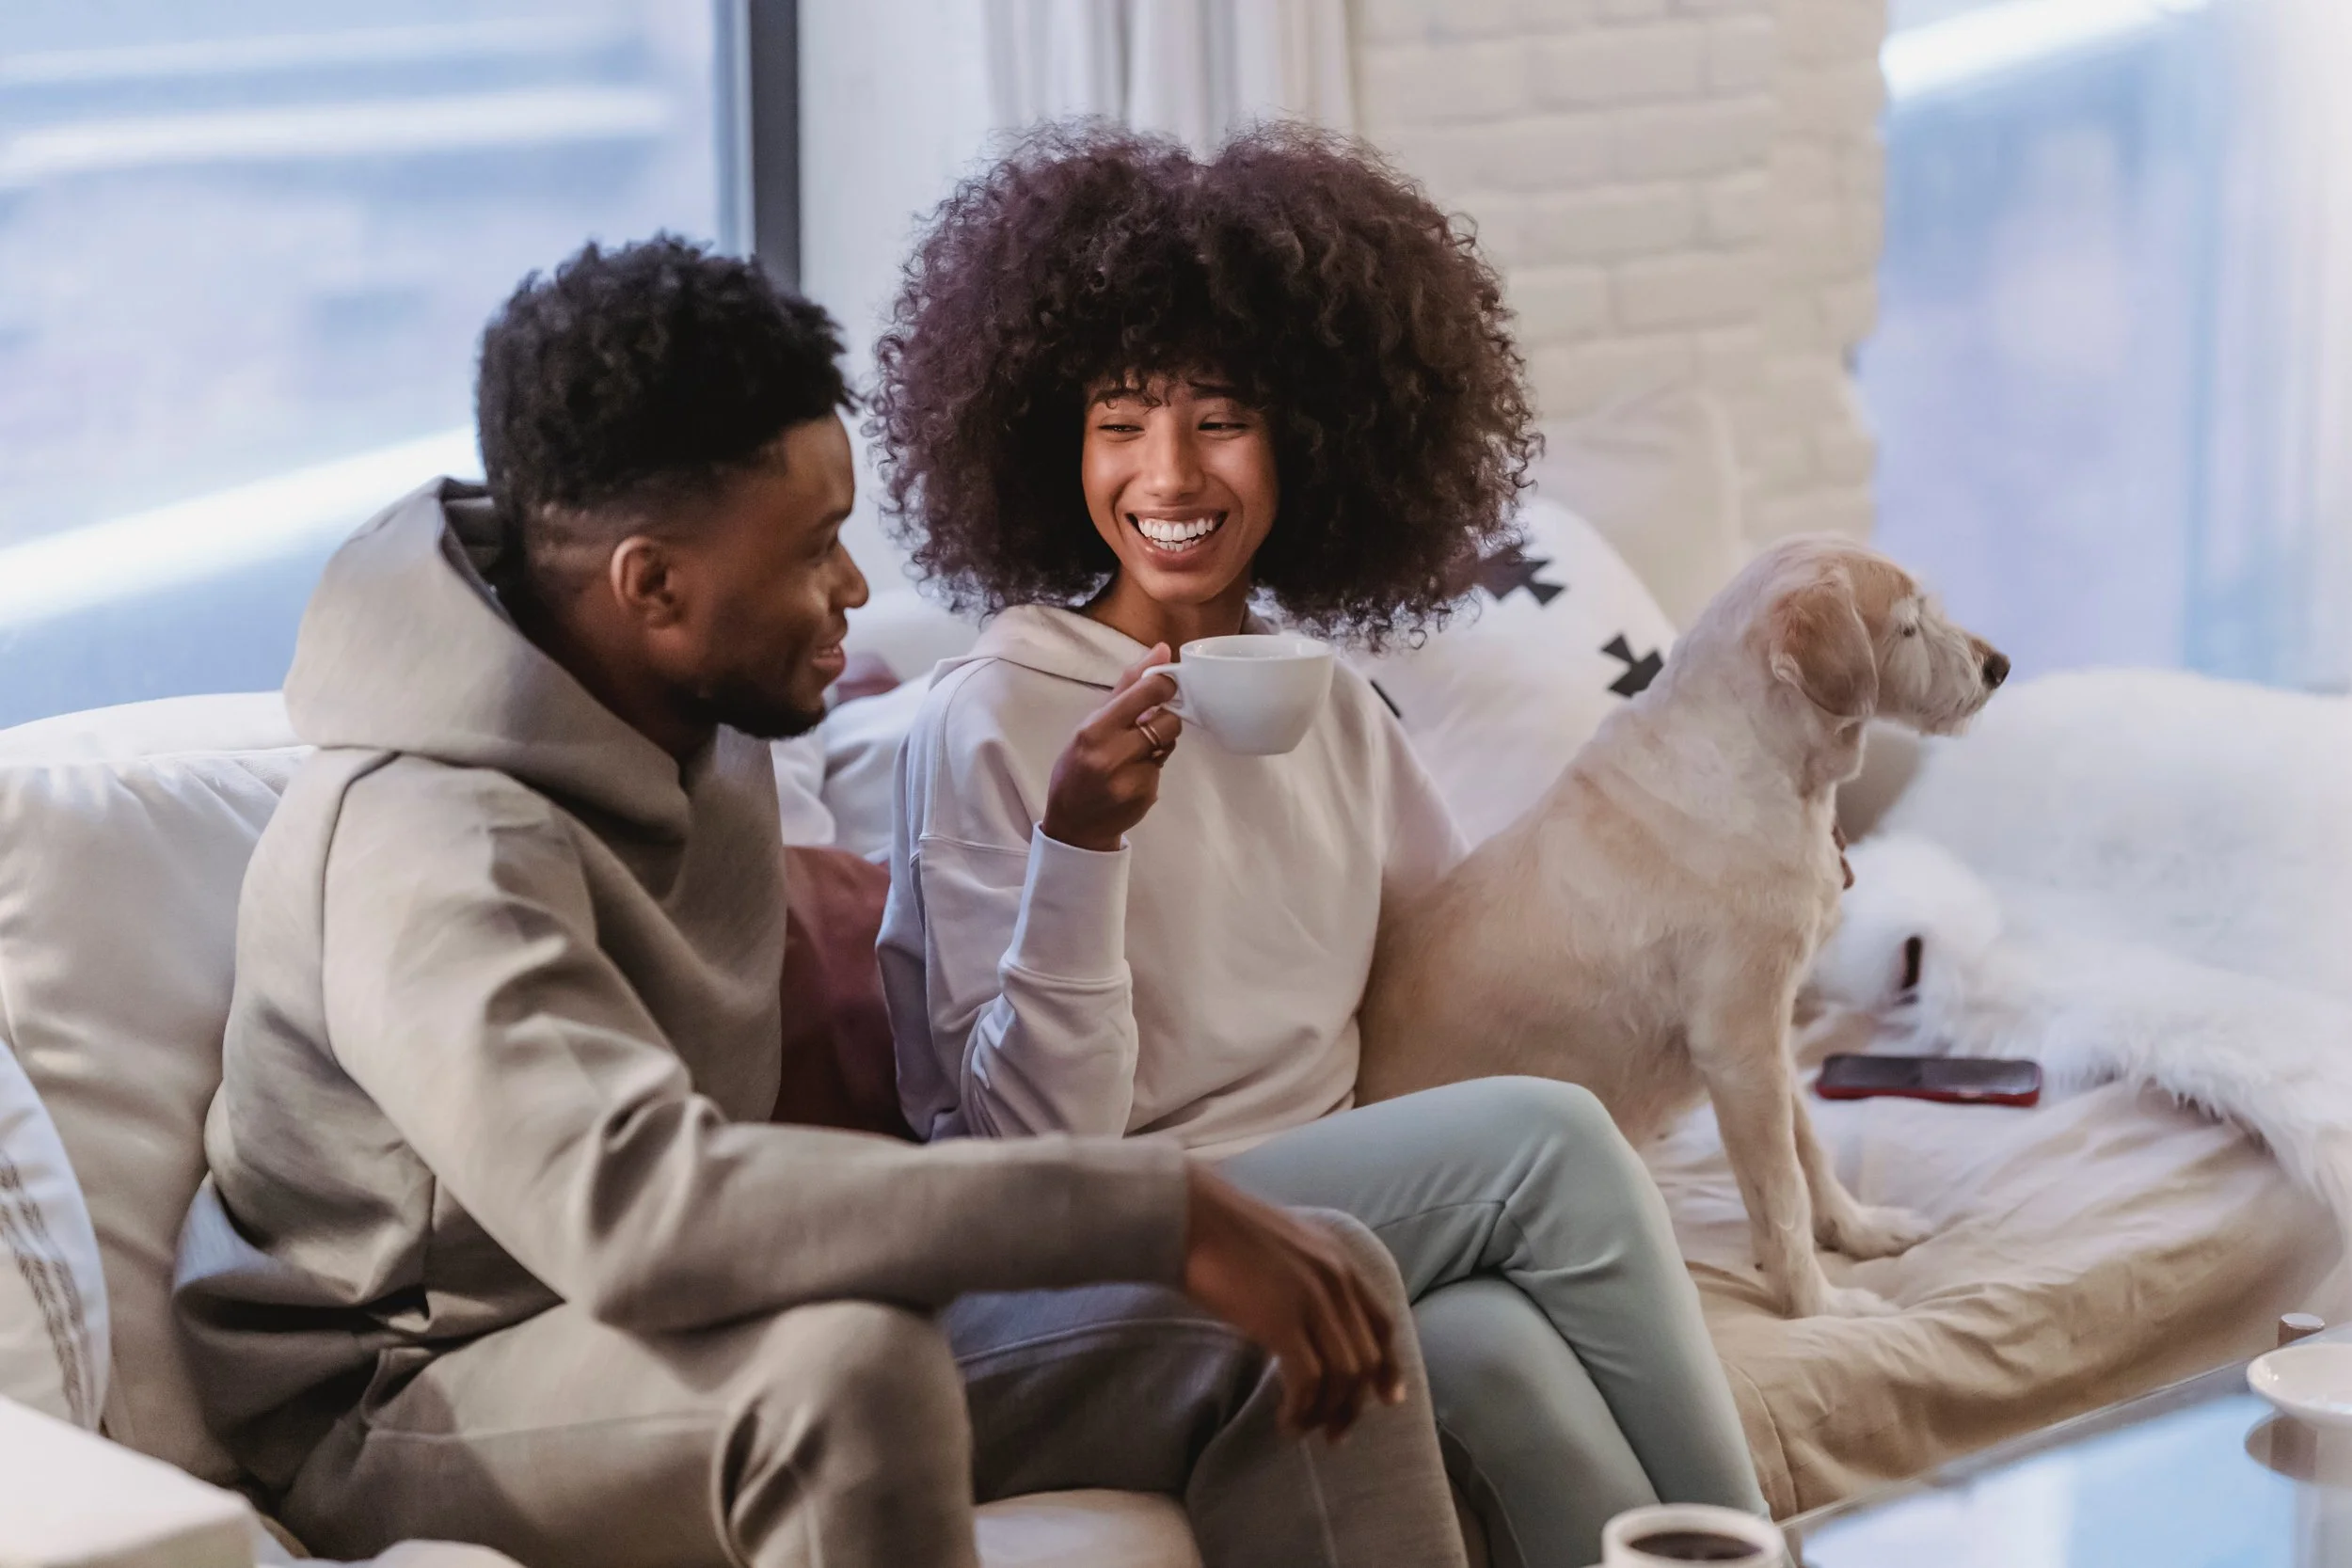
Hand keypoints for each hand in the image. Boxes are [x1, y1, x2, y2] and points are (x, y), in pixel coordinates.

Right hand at [1040, 646, 1182, 853]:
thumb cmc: (1077, 766)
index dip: (1165, 685)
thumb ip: (1128, 686)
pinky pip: (1162, 769)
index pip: (1146, 694)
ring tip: (1135, 752)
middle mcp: (1113, 755)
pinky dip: (1152, 767)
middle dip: (1164, 719)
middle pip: (1168, 721)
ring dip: (1159, 743)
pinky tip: (1132, 777)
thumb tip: (1162, 649)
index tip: (1168, 684)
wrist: (1074, 824)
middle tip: (1147, 725)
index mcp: (1094, 730)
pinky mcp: (1146, 796)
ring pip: (1168, 744)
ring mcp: (1132, 779)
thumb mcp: (1090, 723)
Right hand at [1180, 1164, 1405, 1440]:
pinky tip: (1286, 1420)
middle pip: (1366, 1359)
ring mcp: (1313, 1300)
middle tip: (1335, 1433)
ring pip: (1342, 1376)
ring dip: (1326, 1412)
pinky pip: (1309, 1381)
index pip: (1383, 1322)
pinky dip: (1302, 1409)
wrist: (1191, 1215)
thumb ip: (1307, 1274)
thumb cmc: (1221, 1229)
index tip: (1385, 1400)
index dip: (1389, 1367)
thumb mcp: (1284, 1243)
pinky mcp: (1283, 1321)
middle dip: (1354, 1404)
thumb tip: (1307, 1318)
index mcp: (1341, 1258)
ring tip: (1302, 1428)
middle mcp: (1337, 1279)